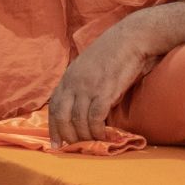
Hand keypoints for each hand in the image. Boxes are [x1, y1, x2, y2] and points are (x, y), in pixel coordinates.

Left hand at [47, 22, 151, 144]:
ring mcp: (88, 87)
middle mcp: (74, 83)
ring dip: (85, 136)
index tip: (56, 142)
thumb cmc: (113, 52)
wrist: (131, 38)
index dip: (53, 127)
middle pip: (62, 117)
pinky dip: (98, 130)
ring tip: (92, 142)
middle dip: (67, 135)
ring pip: (78, 120)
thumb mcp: (88, 67)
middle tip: (75, 147)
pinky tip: (103, 135)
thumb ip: (80, 85)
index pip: (54, 106)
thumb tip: (80, 107)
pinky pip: (96, 118)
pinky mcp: (105, 91)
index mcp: (68, 77)